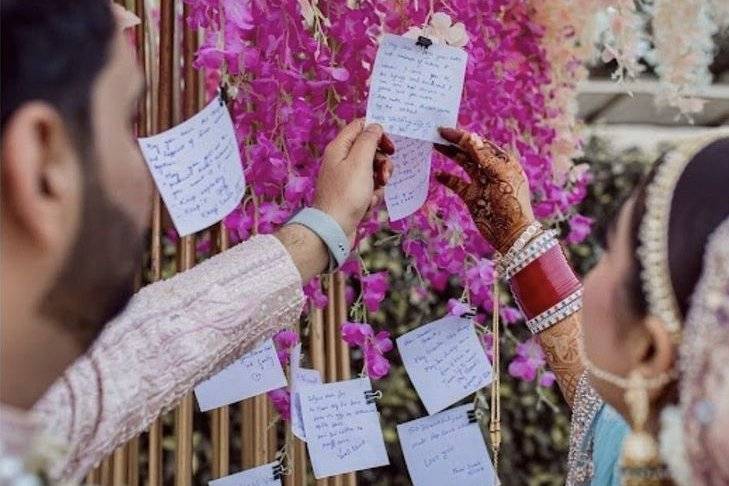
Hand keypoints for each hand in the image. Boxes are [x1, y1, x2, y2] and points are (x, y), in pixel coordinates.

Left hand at [314, 119, 393, 242]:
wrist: (334, 228)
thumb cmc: (346, 195)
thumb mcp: (360, 162)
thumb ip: (369, 140)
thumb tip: (375, 126)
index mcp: (339, 148)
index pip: (360, 126)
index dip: (377, 133)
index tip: (389, 146)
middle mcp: (340, 160)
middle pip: (369, 150)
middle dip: (382, 162)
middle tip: (385, 174)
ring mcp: (346, 178)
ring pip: (372, 170)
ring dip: (378, 181)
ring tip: (374, 193)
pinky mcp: (350, 194)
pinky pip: (369, 188)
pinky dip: (372, 195)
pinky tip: (367, 205)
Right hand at [435, 127, 534, 252]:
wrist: (511, 234)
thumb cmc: (512, 204)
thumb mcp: (501, 177)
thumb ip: (485, 157)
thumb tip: (471, 137)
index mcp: (502, 162)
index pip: (480, 144)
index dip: (464, 136)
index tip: (446, 130)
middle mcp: (491, 170)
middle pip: (470, 151)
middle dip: (455, 142)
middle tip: (437, 134)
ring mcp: (481, 183)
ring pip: (463, 164)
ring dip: (450, 155)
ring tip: (435, 146)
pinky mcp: (472, 197)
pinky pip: (457, 184)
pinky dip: (447, 179)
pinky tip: (438, 174)